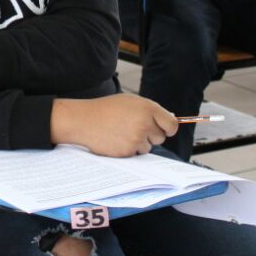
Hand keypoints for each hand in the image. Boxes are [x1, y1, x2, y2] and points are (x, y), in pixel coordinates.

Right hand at [53, 93, 179, 156]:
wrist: (84, 120)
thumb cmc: (105, 110)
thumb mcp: (129, 102)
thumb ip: (149, 110)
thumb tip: (169, 120)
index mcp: (147, 108)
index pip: (171, 124)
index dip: (169, 128)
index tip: (166, 130)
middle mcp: (144, 123)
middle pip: (161, 137)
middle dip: (151, 135)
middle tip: (134, 128)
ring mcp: (136, 138)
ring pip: (148, 147)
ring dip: (139, 143)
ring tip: (122, 132)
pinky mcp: (128, 151)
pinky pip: (136, 154)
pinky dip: (129, 149)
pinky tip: (117, 140)